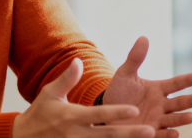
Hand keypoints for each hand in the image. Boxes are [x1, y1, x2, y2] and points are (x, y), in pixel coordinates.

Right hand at [12, 58, 154, 137]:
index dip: (116, 113)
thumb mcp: (49, 94)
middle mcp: (76, 134)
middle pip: (108, 135)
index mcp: (71, 116)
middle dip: (129, 134)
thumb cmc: (40, 113)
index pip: (98, 114)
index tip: (135, 110)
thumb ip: (66, 79)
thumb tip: (79, 61)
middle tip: (151, 131)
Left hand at [102, 37, 191, 137]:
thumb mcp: (125, 75)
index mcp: (158, 89)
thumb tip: (143, 37)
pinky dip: (168, 135)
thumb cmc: (119, 93)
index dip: (188, 80)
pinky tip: (175, 133)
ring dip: (182, 118)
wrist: (107, 113)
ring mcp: (157, 120)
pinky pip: (161, 135)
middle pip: (179, 103)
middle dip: (191, 101)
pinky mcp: (150, 134)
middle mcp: (161, 105)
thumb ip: (135, 58)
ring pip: (173, 119)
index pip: (176, 84)